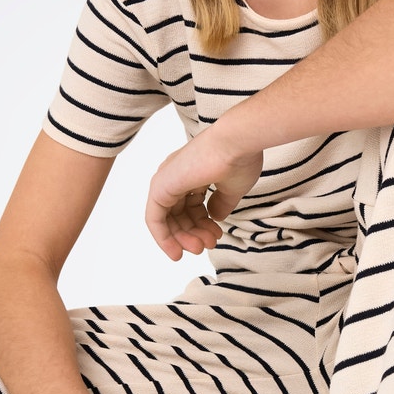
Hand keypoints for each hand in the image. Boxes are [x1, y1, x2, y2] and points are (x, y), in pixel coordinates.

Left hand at [144, 125, 263, 259]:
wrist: (237, 142)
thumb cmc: (239, 159)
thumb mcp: (232, 189)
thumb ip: (221, 204)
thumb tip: (215, 218)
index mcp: (192, 172)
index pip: (190, 205)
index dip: (202, 225)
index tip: (216, 238)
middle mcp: (176, 175)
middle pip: (178, 214)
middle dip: (193, 234)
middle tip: (208, 246)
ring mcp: (167, 179)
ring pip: (167, 219)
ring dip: (183, 238)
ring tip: (202, 247)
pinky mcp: (161, 186)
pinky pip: (154, 218)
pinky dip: (164, 237)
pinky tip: (176, 251)